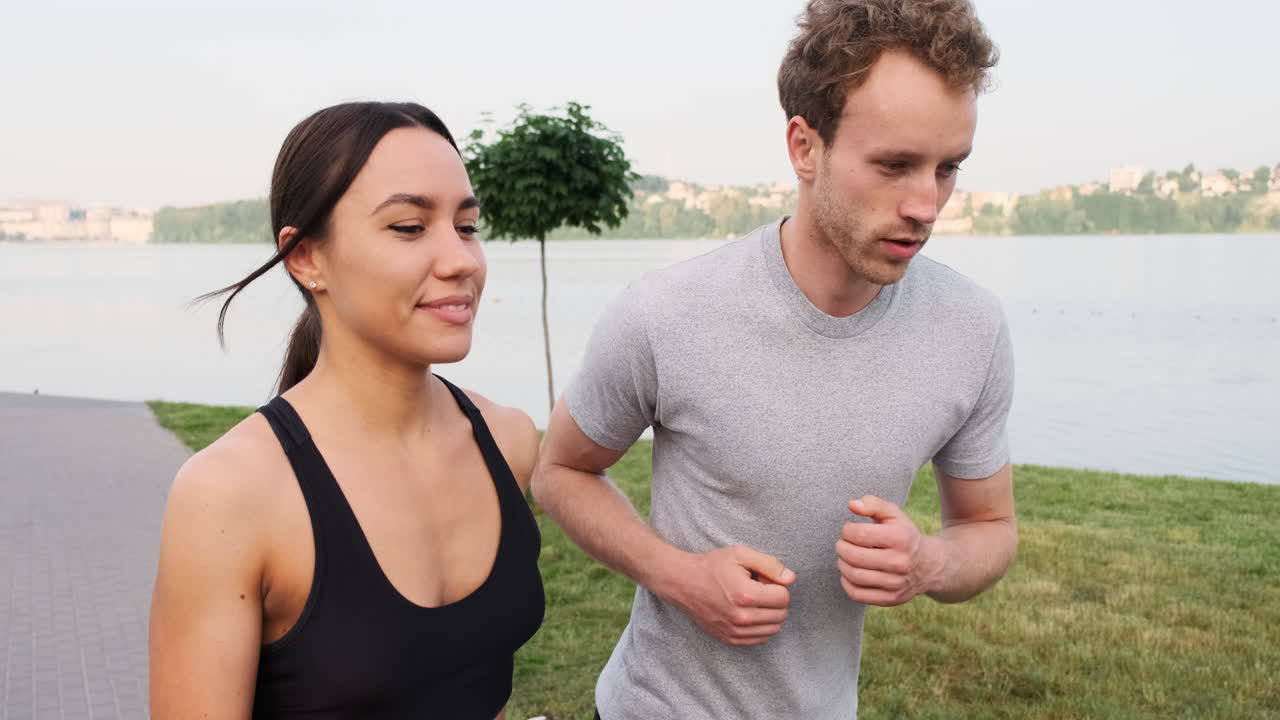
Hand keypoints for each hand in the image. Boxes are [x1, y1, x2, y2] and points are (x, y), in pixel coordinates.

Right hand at [665, 545, 795, 645]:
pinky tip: (748, 612)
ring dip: (769, 614)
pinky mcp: (729, 639)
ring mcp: (734, 631)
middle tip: (757, 589)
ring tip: (751, 601)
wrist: (683, 582)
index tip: (761, 579)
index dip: (776, 585)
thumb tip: (790, 578)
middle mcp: (741, 617)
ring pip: (773, 629)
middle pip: (781, 615)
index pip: (784, 597)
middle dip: (774, 600)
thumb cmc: (712, 566)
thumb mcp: (740, 554)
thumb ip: (769, 564)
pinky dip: (760, 627)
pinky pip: (760, 639)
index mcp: (745, 595)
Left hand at [836, 495, 941, 605]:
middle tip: (843, 544)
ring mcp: (895, 583)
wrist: (928, 565)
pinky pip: (856, 594)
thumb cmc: (903, 535)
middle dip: (841, 547)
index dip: (847, 530)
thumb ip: (872, 504)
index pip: (858, 534)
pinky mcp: (890, 599)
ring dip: (842, 564)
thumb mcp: (893, 514)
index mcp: (900, 538)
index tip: (849, 530)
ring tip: (846, 557)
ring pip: (854, 575)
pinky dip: (846, 582)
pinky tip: (850, 573)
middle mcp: (899, 562)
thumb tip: (852, 505)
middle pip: (854, 556)